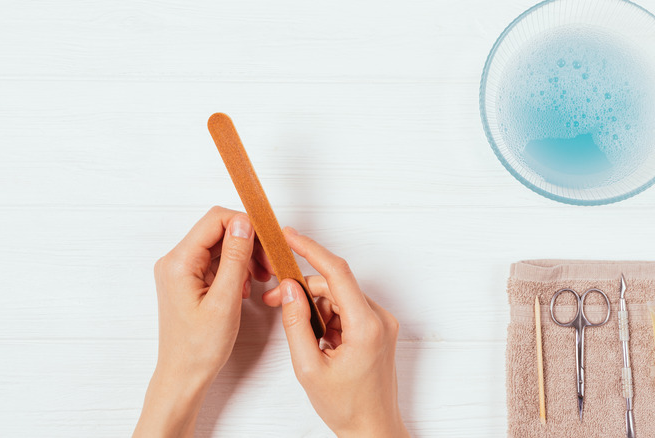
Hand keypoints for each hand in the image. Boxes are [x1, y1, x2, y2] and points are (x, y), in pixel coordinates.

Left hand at [134, 206, 270, 437]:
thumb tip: (244, 224)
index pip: (215, 220)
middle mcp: (176, 261)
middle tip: (270, 265)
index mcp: (179, 263)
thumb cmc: (200, 347)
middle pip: (219, 231)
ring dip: (245, 257)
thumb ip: (235, 258)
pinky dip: (236, 269)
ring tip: (261, 278)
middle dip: (249, 243)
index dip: (245, 225)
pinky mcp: (189, 281)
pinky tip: (246, 287)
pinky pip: (217, 262)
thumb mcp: (225, 301)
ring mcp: (182, 271)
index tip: (268, 241)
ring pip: (221, 246)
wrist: (184, 375)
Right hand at [263, 228, 408, 437]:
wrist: (373, 429)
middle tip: (273, 299)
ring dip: (314, 305)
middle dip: (302, 288)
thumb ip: (295, 325)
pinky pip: (347, 309)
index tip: (289, 237)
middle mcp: (379, 319)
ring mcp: (381, 323)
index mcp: (366, 326)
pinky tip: (316, 338)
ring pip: (338, 296)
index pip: (337, 273)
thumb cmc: (346, 406)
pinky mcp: (378, 329)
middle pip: (334, 285)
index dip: (310, 250)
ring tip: (296, 330)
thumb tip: (288, 289)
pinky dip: (326, 316)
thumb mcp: (308, 368)